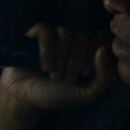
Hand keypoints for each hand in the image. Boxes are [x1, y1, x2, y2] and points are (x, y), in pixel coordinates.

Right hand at [0, 23, 115, 110]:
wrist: (25, 98)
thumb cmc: (58, 95)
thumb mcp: (87, 94)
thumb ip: (104, 78)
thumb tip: (102, 51)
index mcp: (89, 51)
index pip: (100, 39)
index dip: (93, 56)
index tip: (84, 74)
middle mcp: (73, 40)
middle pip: (83, 36)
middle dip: (74, 61)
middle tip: (66, 78)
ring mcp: (55, 35)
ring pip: (65, 33)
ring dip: (59, 58)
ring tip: (52, 74)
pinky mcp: (37, 34)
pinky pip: (46, 31)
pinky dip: (46, 50)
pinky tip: (43, 65)